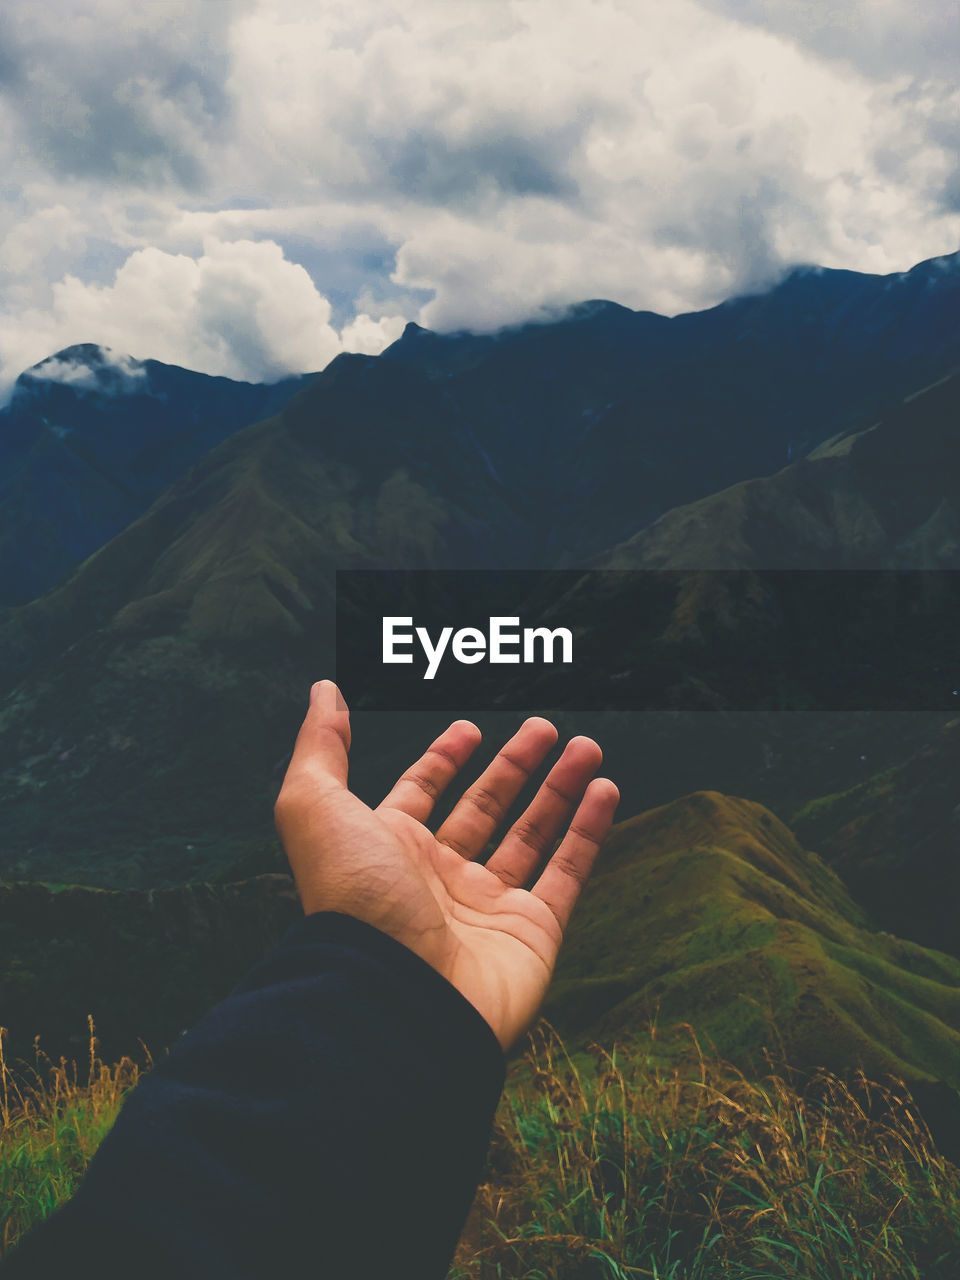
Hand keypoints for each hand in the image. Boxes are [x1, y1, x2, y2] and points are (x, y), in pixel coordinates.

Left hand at [274, 681, 618, 1053]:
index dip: (442, 760)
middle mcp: (437, 879)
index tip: (469, 728)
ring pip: (532, 837)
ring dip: (560, 789)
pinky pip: (567, 874)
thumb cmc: (352, 900)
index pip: (420, 796)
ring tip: (587, 746)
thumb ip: (321, 746)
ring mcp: (487, 909)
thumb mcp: (316, 807)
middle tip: (545, 726)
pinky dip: (588, 832)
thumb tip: (324, 690)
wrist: (393, 997)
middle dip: (514, 766)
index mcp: (388, 851)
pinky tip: (605, 790)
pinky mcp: (532, 935)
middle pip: (484, 810)